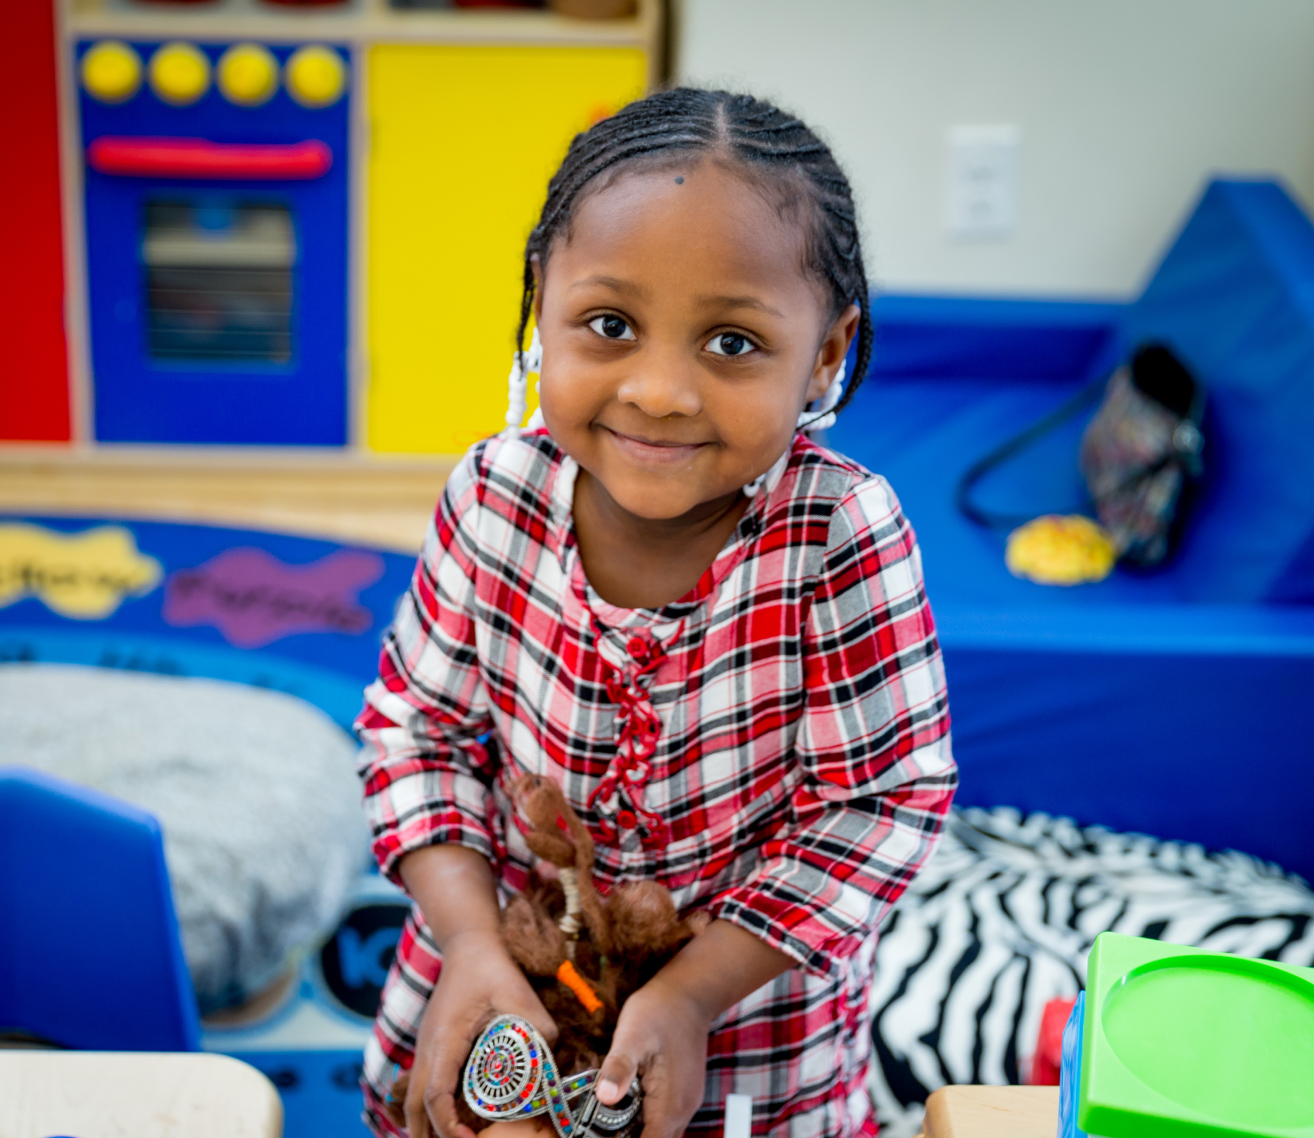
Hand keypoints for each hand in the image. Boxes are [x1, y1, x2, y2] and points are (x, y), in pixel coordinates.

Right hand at [405, 929, 557, 1137]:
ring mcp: (426, 1047)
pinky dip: (428, 1108)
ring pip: (412, 1097)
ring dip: (424, 1124)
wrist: (468, 943)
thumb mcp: (518, 992)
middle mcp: (428, 1047)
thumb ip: (537, 1026)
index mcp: (445, 1039)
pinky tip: (448, 1120)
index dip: (447, 1124)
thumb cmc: (490, 967)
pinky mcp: (432, 1046)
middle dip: (427, 1135)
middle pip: (413, 1106)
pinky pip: (421, 1085)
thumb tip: (553, 1059)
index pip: (435, 1093)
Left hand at [593, 975, 710, 1137]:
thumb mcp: (632, 1034)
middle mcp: (682, 1111)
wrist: (689, 992)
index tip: (598, 1135)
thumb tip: (605, 1096)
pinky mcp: (682, 1093)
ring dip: (635, 1130)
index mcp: (670, 1105)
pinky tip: (625, 1102)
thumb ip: (619, 1067)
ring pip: (660, 1133)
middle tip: (597, 1128)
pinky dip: (644, 1119)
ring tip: (605, 1118)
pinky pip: (663, 1119)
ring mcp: (685, 1102)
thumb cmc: (659, 1011)